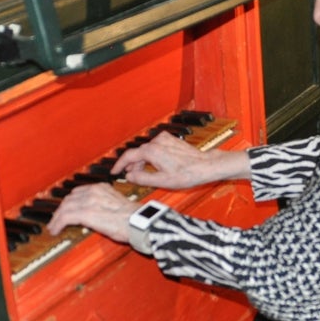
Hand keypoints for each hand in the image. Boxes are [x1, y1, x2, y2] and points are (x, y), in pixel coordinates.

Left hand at [47, 182, 139, 243]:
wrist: (138, 223)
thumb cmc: (134, 218)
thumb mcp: (117, 205)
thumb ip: (105, 206)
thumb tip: (99, 215)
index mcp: (102, 187)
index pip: (78, 192)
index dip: (69, 202)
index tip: (66, 209)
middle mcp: (94, 191)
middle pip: (69, 198)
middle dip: (61, 209)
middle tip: (56, 219)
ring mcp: (89, 201)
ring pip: (65, 207)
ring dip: (56, 217)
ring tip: (53, 226)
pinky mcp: (86, 213)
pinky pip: (65, 217)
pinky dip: (57, 223)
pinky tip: (55, 229)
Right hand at [112, 131, 249, 188]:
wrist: (205, 166)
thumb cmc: (187, 174)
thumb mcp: (161, 181)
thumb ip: (142, 178)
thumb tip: (129, 176)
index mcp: (152, 151)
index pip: (128, 156)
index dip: (119, 165)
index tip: (114, 172)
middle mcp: (157, 141)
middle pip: (137, 153)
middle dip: (132, 165)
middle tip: (130, 176)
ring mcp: (165, 139)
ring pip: (146, 150)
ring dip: (143, 161)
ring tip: (144, 173)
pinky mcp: (171, 140)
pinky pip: (155, 147)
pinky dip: (151, 156)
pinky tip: (155, 166)